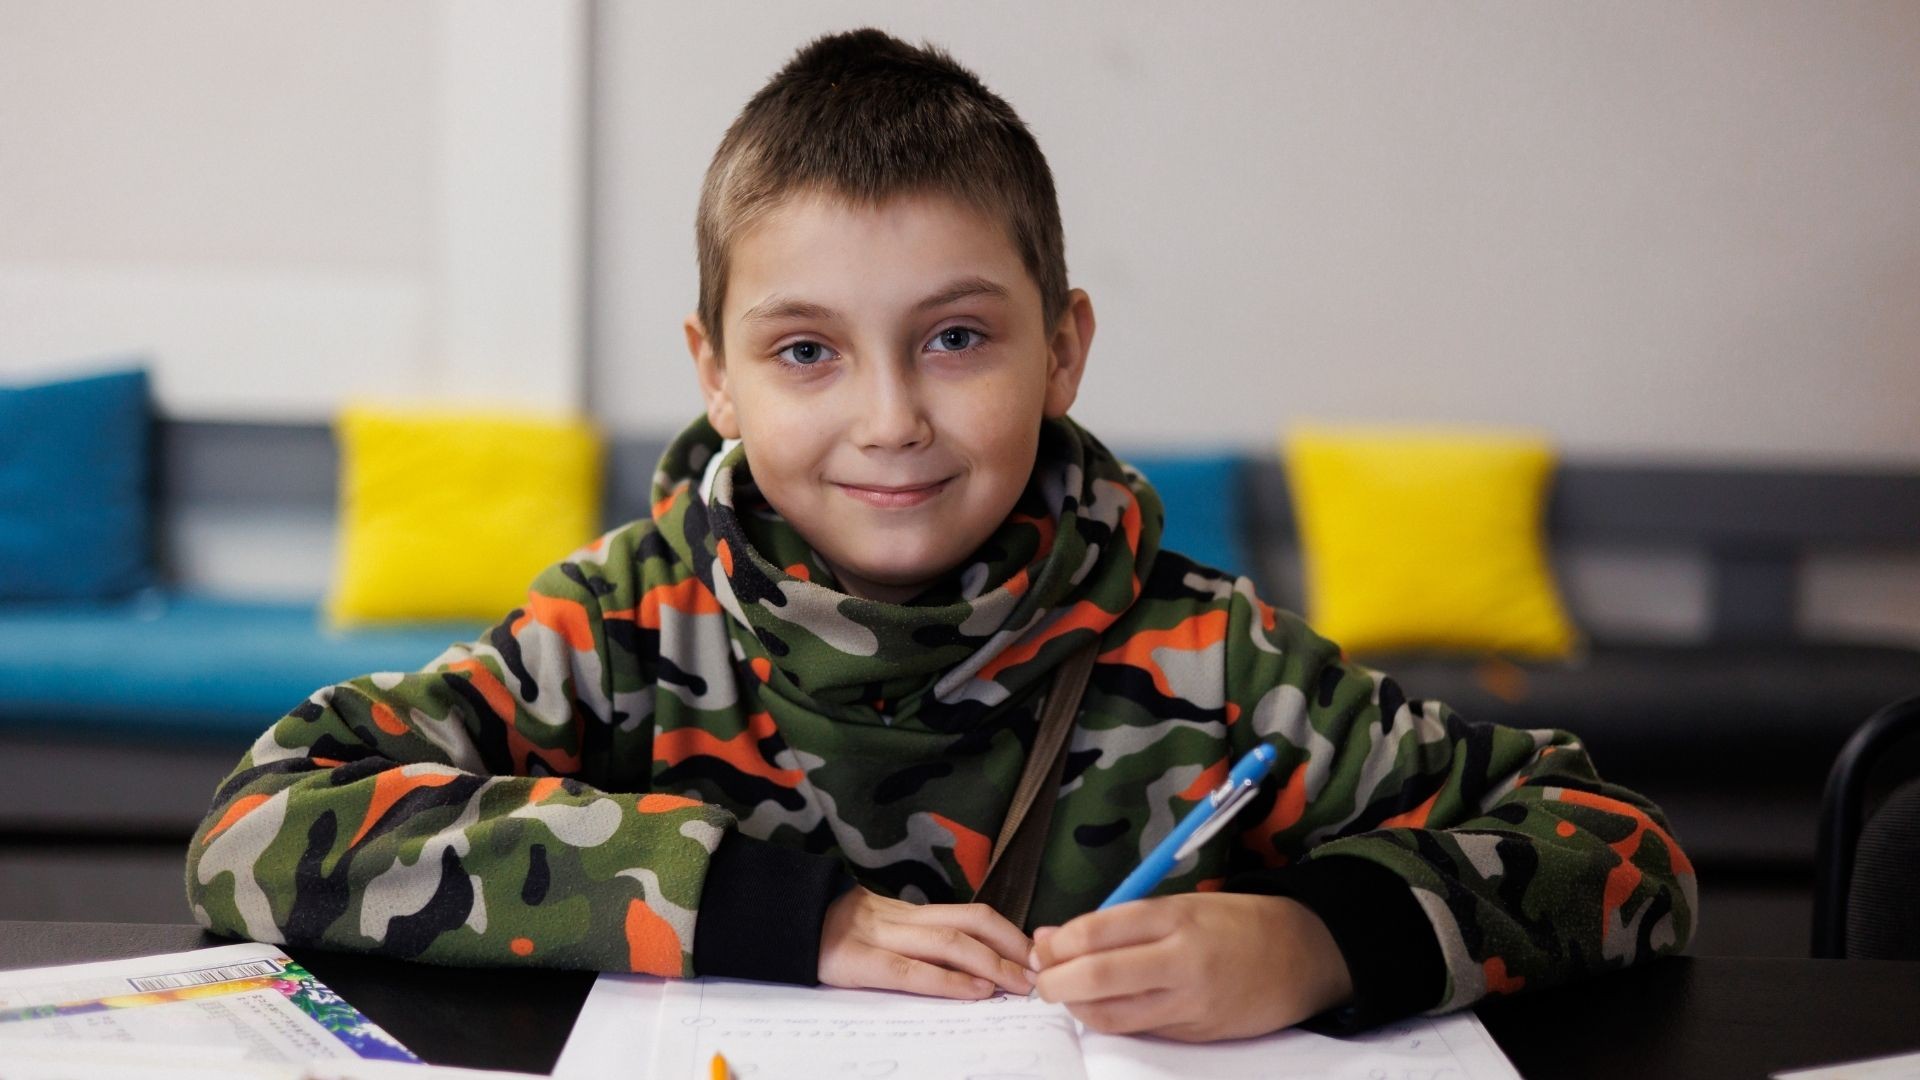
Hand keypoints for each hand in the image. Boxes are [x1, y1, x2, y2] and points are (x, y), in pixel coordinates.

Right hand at [818, 886, 1036, 998]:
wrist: (778, 921)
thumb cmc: (831, 933)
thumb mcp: (879, 929)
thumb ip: (916, 939)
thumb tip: (967, 960)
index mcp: (910, 914)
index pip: (972, 915)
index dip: (1009, 934)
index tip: (1037, 957)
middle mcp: (903, 920)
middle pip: (971, 923)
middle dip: (1012, 949)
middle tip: (1041, 973)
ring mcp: (881, 937)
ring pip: (949, 943)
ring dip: (993, 965)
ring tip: (1020, 985)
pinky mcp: (859, 962)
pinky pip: (911, 970)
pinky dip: (949, 981)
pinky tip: (975, 992)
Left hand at [1028, 892, 1353, 1040]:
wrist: (1304, 957)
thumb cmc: (1238, 923)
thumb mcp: (1184, 904)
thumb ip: (1123, 922)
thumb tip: (1056, 938)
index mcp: (1177, 917)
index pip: (1097, 931)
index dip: (1058, 943)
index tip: (1043, 944)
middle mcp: (1182, 961)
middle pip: (1096, 976)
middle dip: (1055, 981)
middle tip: (1042, 978)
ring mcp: (1190, 1003)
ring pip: (1111, 1014)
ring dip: (1076, 1007)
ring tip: (1066, 993)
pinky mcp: (1195, 1032)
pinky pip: (1138, 1029)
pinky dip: (1109, 1019)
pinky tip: (1100, 1005)